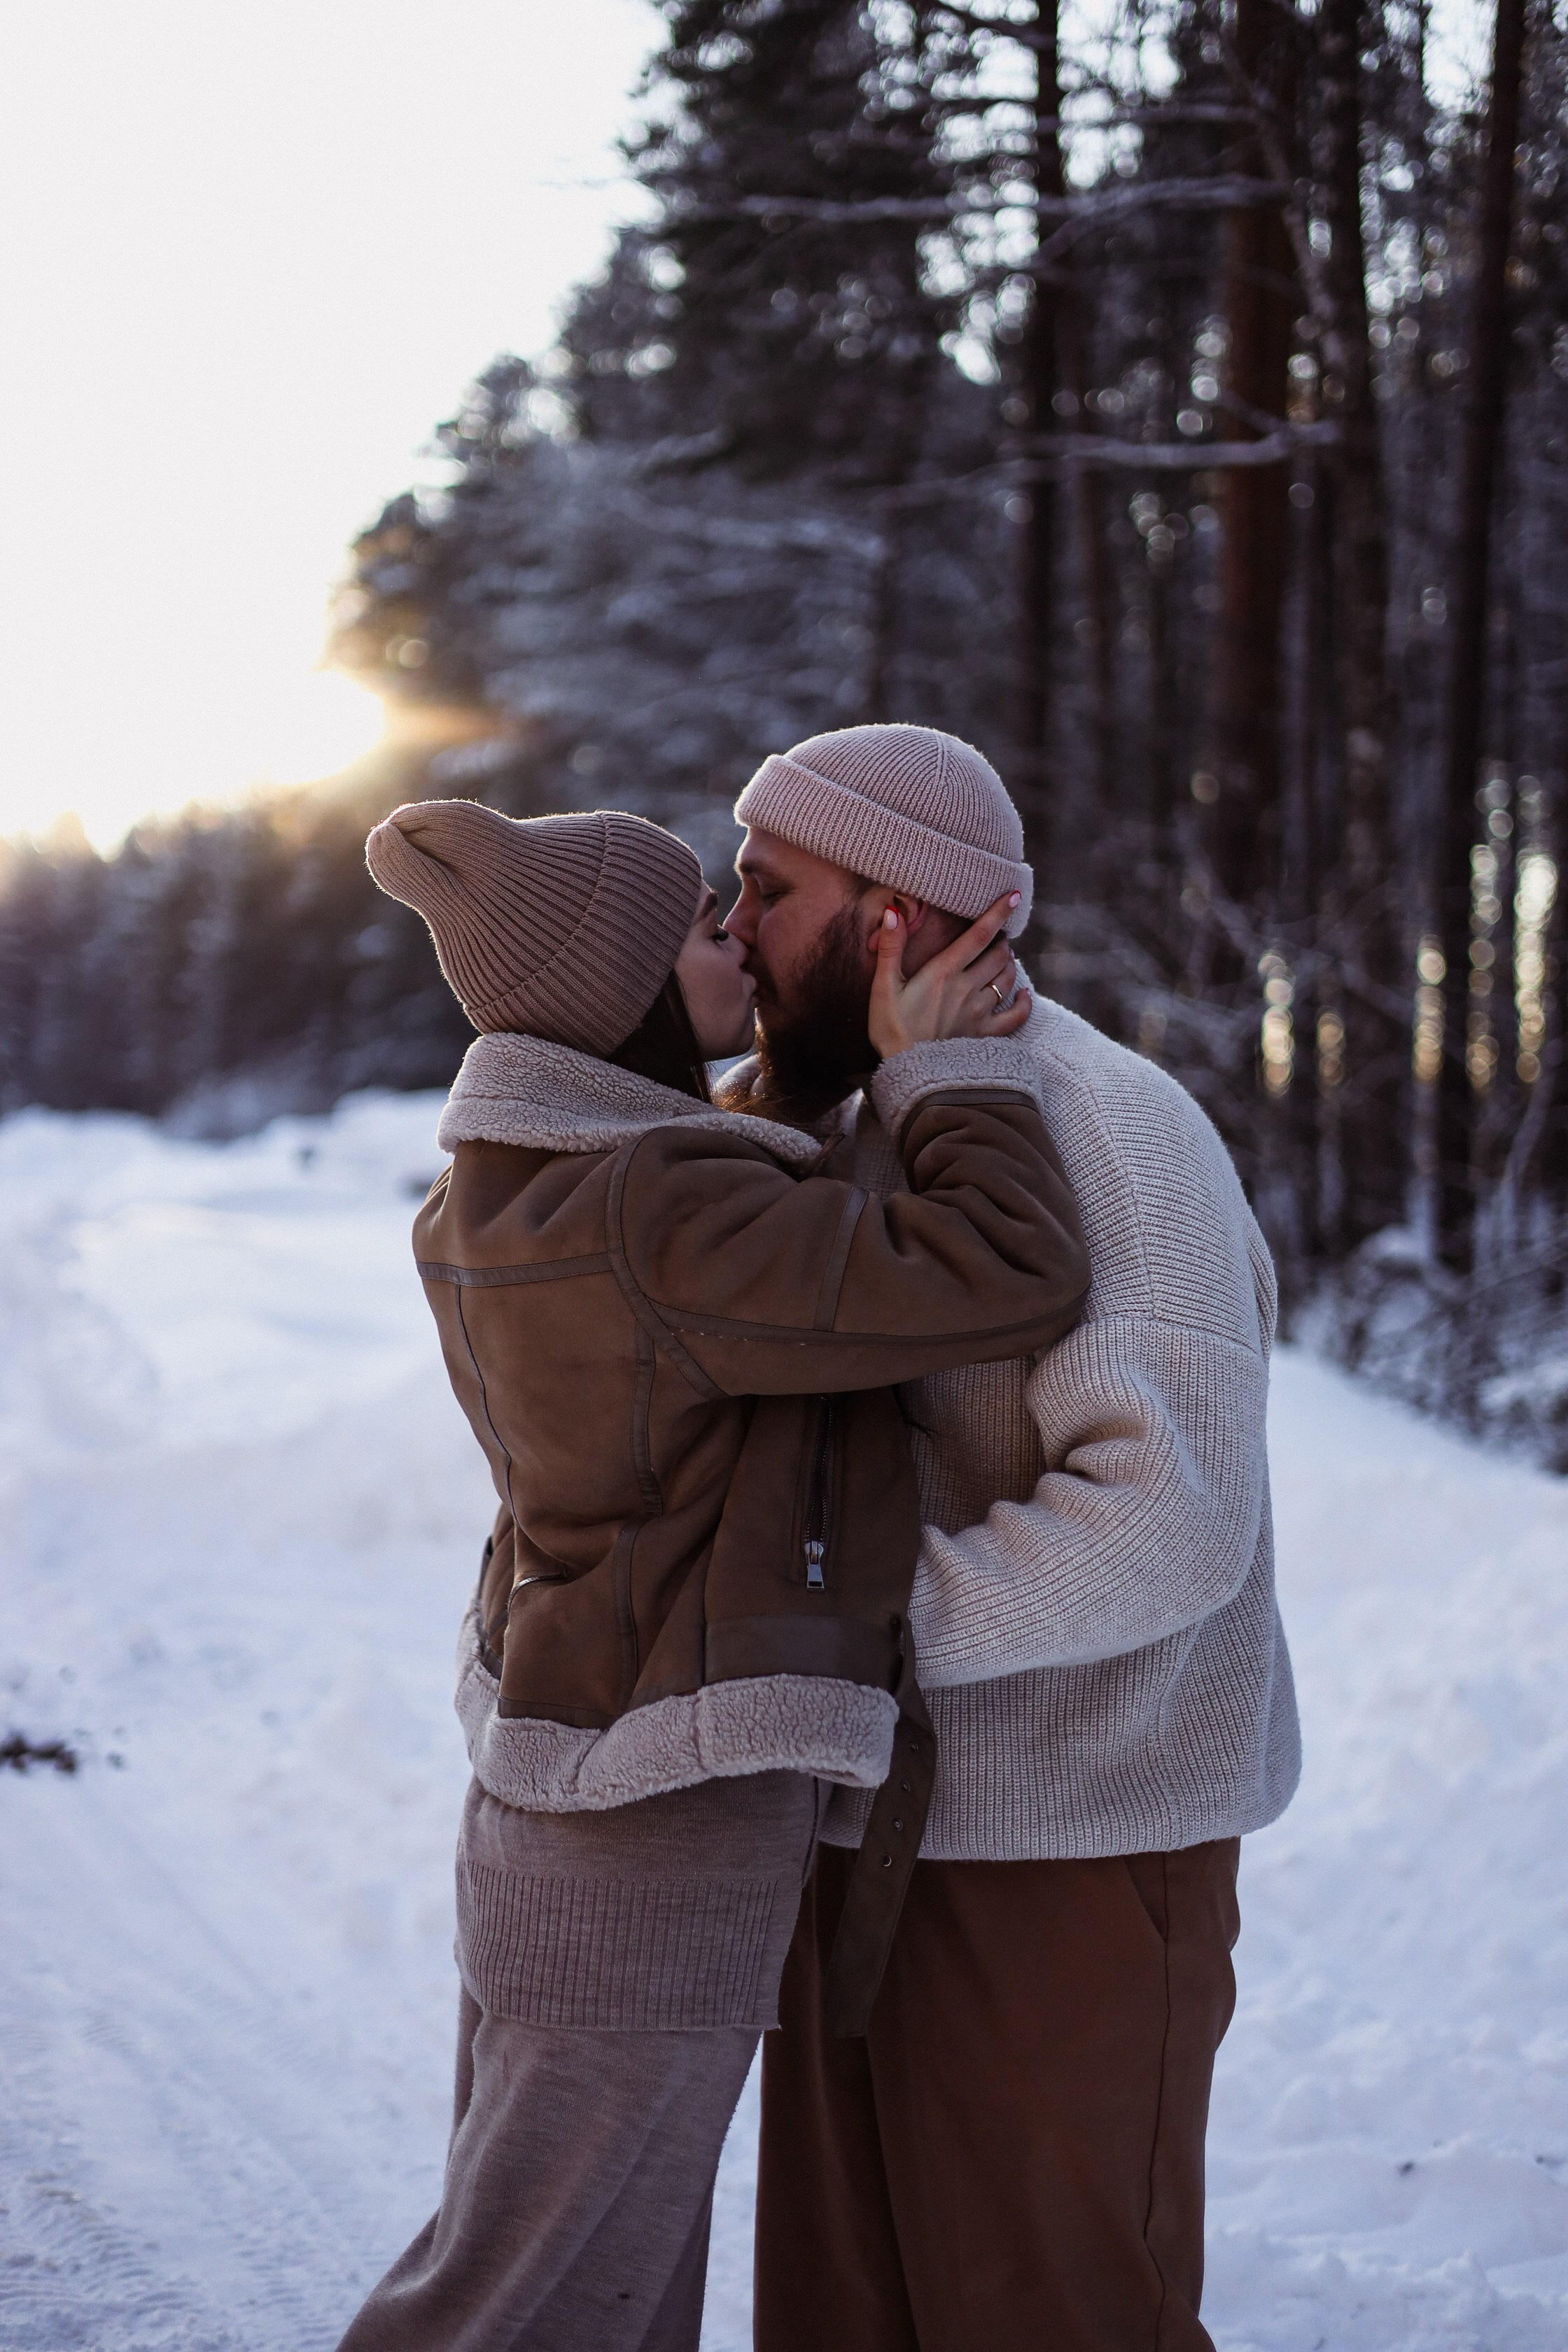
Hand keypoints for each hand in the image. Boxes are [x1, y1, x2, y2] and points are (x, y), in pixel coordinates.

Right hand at [868, 893, 1031, 1059]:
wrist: (908, 1073)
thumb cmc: (891, 1030)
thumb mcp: (883, 987)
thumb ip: (891, 948)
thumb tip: (894, 911)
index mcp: (944, 972)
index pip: (979, 934)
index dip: (998, 912)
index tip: (1013, 895)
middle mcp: (967, 988)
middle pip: (999, 954)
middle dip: (1001, 940)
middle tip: (995, 935)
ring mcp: (979, 1013)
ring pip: (1007, 979)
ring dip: (1009, 964)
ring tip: (1003, 957)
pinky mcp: (984, 1035)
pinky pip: (1015, 1017)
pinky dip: (1023, 1003)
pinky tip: (1024, 994)